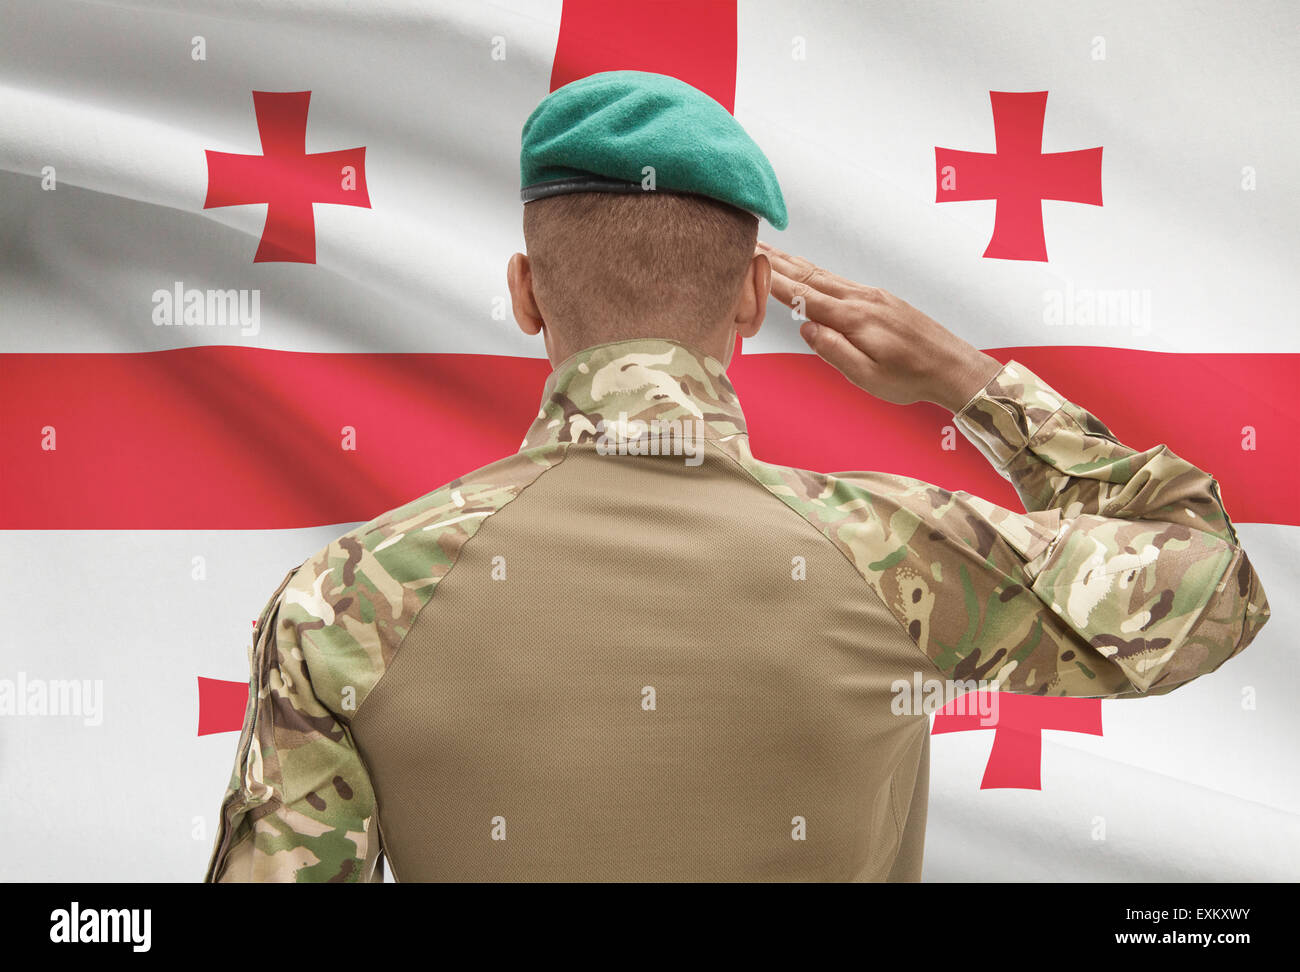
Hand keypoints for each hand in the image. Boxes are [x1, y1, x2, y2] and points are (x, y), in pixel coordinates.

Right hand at [758, 241, 1002, 412]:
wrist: (951, 366)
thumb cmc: (910, 378)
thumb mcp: (867, 377)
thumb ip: (834, 351)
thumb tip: (805, 328)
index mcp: (853, 318)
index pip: (803, 296)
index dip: (772, 280)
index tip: (748, 263)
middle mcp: (860, 299)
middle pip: (809, 276)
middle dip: (776, 262)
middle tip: (749, 245)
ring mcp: (871, 295)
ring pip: (823, 275)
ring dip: (793, 263)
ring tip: (769, 251)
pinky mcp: (879, 299)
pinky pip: (838, 280)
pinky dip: (815, 272)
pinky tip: (806, 271)